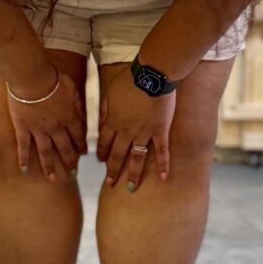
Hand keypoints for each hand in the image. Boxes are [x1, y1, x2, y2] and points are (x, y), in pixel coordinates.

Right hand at [5, 68, 85, 180]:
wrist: (32, 79)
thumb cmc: (53, 79)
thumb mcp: (72, 89)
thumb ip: (77, 105)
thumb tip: (83, 117)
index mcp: (69, 117)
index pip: (78, 136)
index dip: (82, 145)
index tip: (83, 154)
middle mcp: (56, 128)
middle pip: (65, 148)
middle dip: (70, 162)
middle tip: (73, 173)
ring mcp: (39, 130)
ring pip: (46, 152)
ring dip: (50, 167)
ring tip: (52, 180)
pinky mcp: (23, 128)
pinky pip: (24, 146)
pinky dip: (23, 159)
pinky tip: (24, 170)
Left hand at [98, 64, 174, 189]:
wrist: (151, 75)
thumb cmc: (129, 80)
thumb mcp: (109, 93)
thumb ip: (104, 109)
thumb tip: (99, 123)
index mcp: (113, 121)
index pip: (105, 142)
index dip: (103, 153)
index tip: (102, 163)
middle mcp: (126, 131)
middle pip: (117, 155)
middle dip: (113, 171)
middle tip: (110, 184)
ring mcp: (144, 133)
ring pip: (137, 158)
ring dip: (133, 174)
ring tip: (131, 188)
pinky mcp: (160, 131)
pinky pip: (161, 151)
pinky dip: (162, 165)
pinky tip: (162, 178)